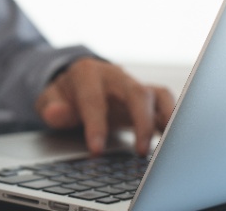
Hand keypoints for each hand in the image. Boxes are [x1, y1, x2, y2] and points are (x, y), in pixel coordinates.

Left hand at [35, 57, 174, 155]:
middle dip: (141, 121)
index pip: (94, 99)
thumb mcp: (49, 99)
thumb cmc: (65, 94)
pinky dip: (174, 120)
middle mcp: (115, 76)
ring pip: (157, 95)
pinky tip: (176, 142)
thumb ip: (51, 106)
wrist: (76, 83)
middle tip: (141, 151)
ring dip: (166, 119)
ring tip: (171, 145)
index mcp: (87, 74)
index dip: (95, 125)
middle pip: (135, 92)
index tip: (96, 150)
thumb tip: (55, 112)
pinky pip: (166, 103)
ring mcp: (133, 85)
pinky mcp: (147, 97)